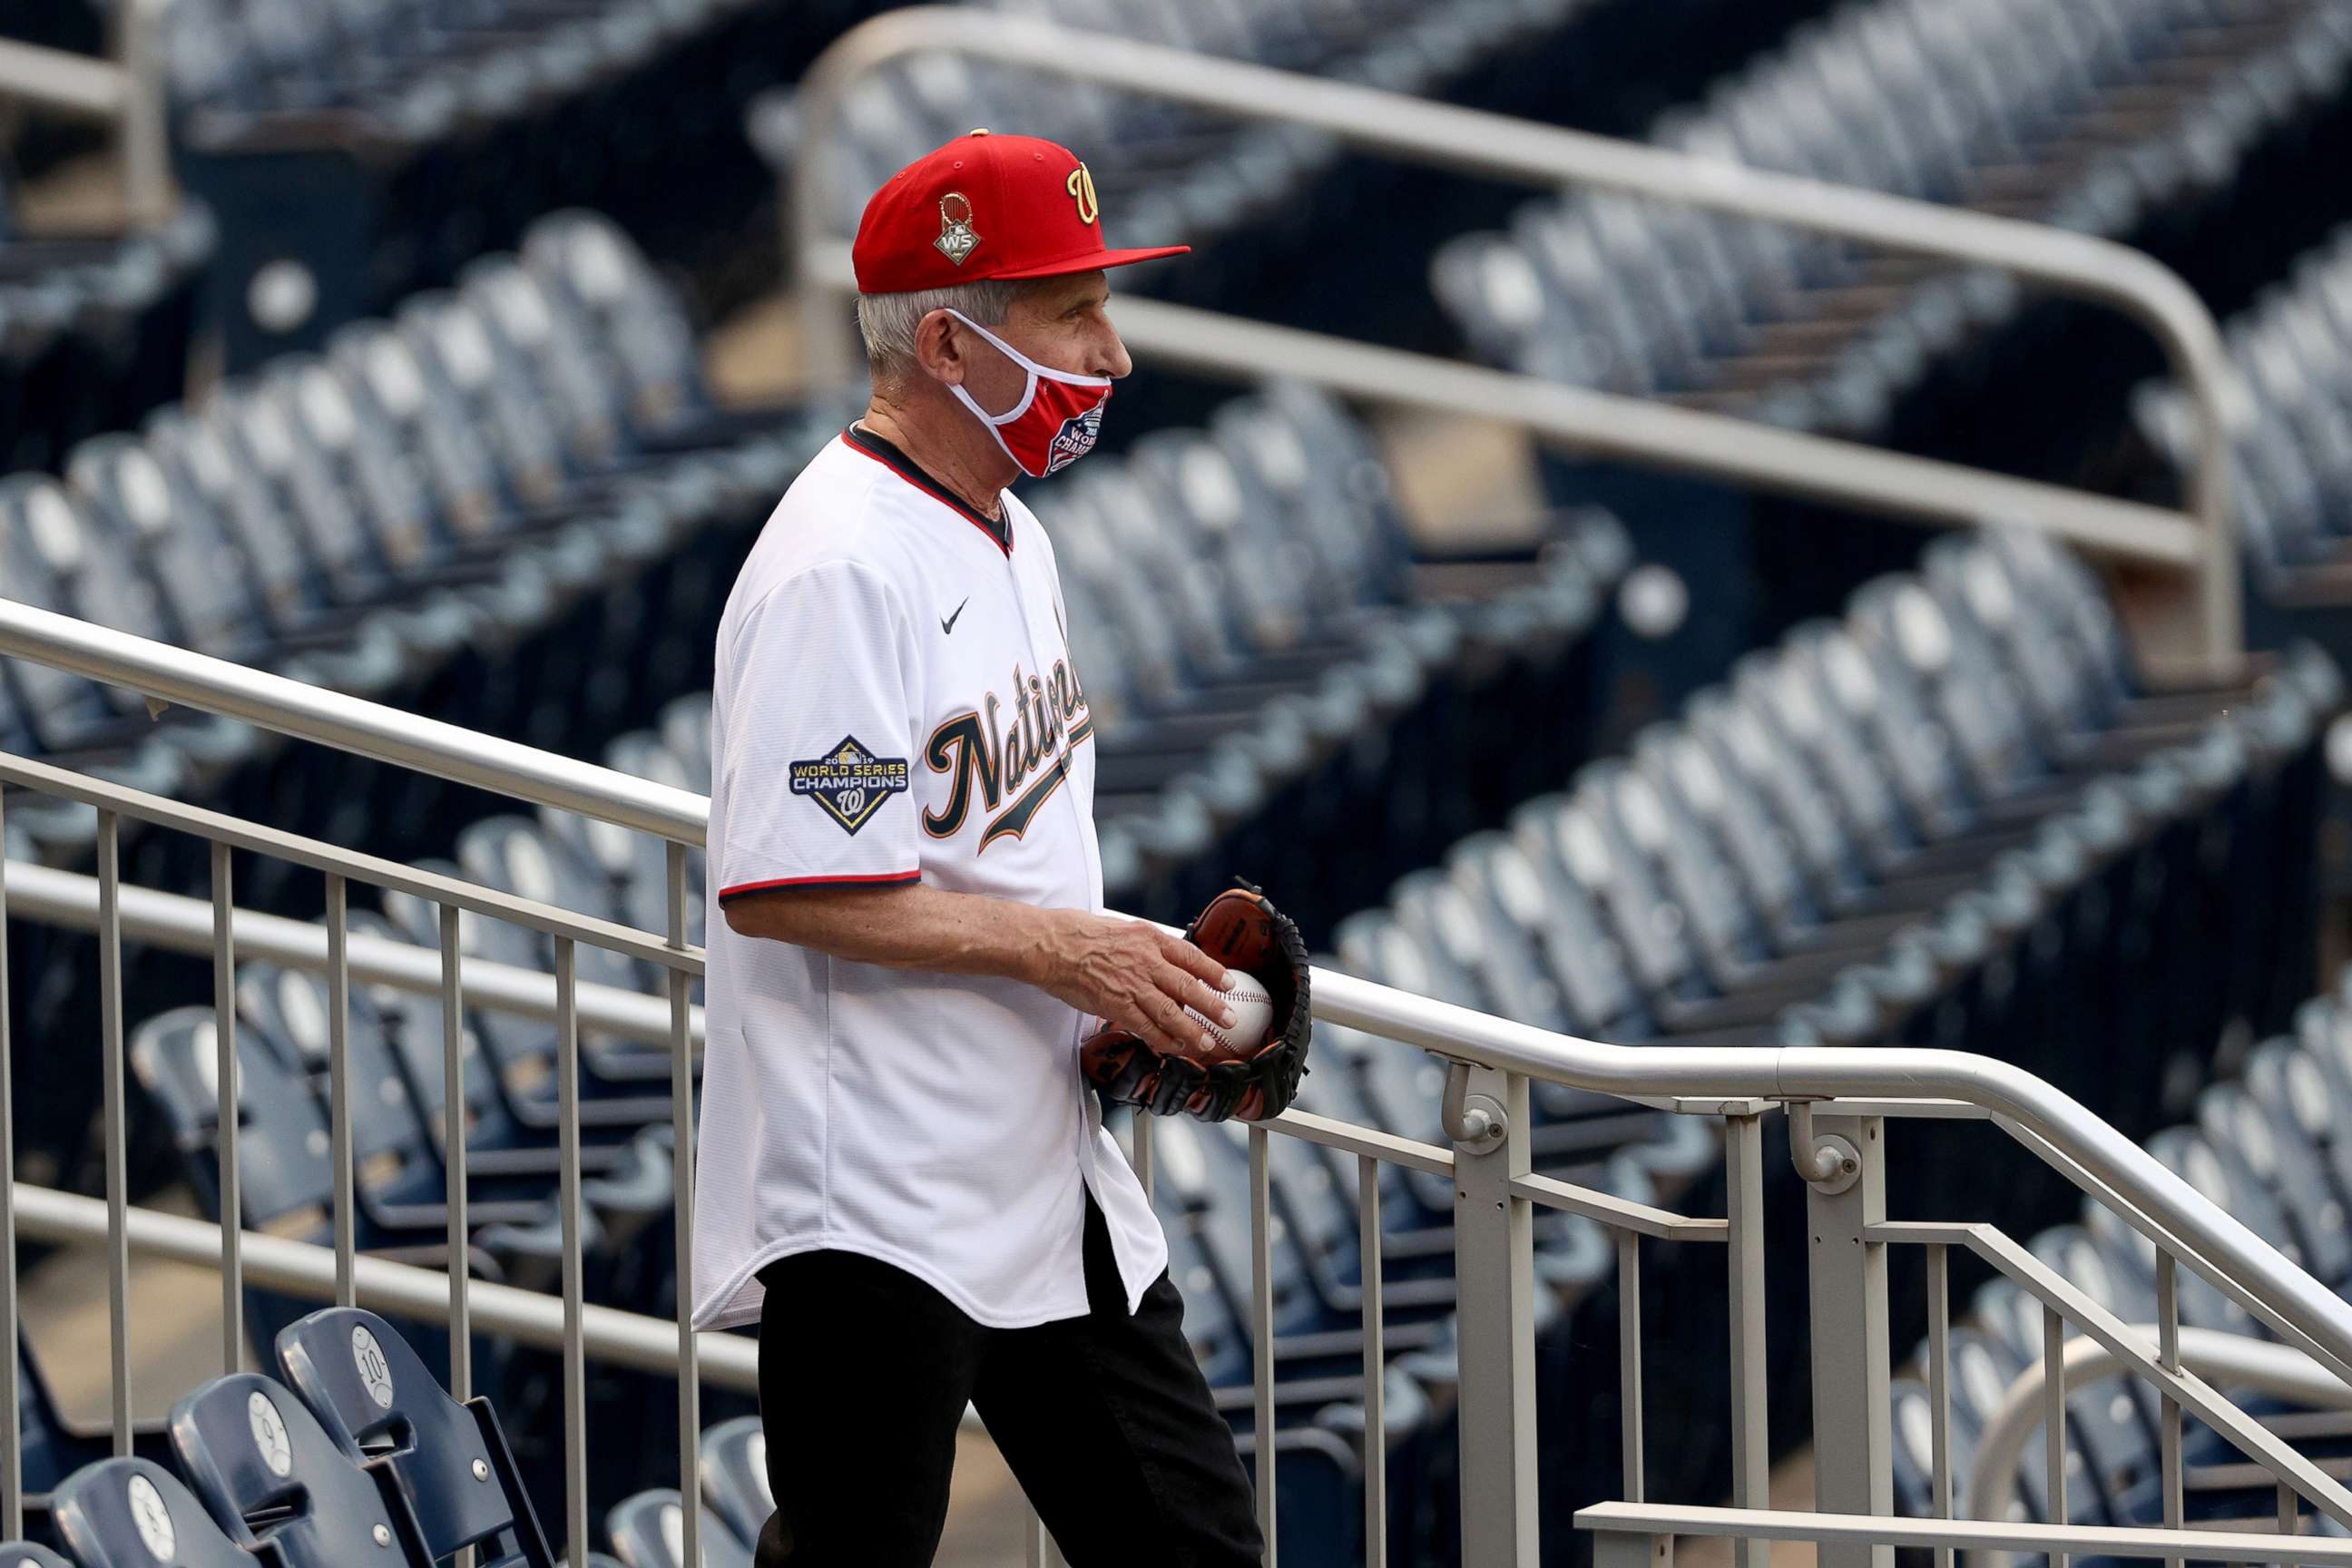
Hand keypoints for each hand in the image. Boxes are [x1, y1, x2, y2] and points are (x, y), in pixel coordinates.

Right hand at [1028, 909, 1234, 1057]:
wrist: (1052, 945)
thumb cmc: (1080, 934)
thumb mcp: (1123, 928)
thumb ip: (1146, 945)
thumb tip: (1165, 959)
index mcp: (1150, 938)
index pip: (1191, 956)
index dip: (1213, 972)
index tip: (1228, 983)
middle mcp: (1146, 961)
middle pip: (1188, 986)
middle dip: (1212, 1005)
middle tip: (1229, 1019)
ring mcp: (1132, 985)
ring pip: (1171, 1012)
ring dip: (1192, 1030)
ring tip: (1207, 1042)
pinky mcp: (1117, 1005)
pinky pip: (1145, 1027)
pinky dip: (1162, 1040)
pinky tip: (1174, 1047)